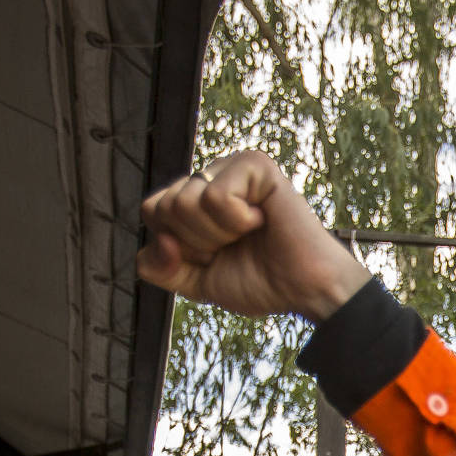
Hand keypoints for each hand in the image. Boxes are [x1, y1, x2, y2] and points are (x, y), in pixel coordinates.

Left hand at [137, 149, 372, 321]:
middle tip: (234, 245)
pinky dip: (237, 222)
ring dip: (217, 234)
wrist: (303, 290)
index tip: (214, 255)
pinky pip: (215, 197)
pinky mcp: (255, 165)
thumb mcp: (194, 282)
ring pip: (185, 202)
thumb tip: (160, 239)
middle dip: (196, 242)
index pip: (152, 212)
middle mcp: (211, 176)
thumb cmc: (259, 281)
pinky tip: (262, 221)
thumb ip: (158, 268)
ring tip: (249, 233)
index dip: (178, 246)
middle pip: (163, 207)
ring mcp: (232, 167)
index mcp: (195, 197)